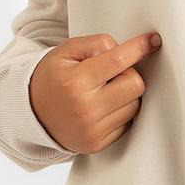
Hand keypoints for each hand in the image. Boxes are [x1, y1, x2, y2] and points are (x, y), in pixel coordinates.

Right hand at [29, 30, 161, 154]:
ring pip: (134, 105)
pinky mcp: (98, 143)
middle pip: (135, 84)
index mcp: (77, 81)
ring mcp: (93, 129)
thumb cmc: (51, 79)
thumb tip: (126, 48)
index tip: (153, 41)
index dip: (140, 48)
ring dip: (125, 95)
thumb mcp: (65, 52)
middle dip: (128, 74)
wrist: (31, 114)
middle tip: (110, 74)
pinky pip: (127, 123)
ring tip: (103, 91)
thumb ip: (95, 44)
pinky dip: (120, 112)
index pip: (119, 61)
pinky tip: (101, 107)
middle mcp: (86, 108)